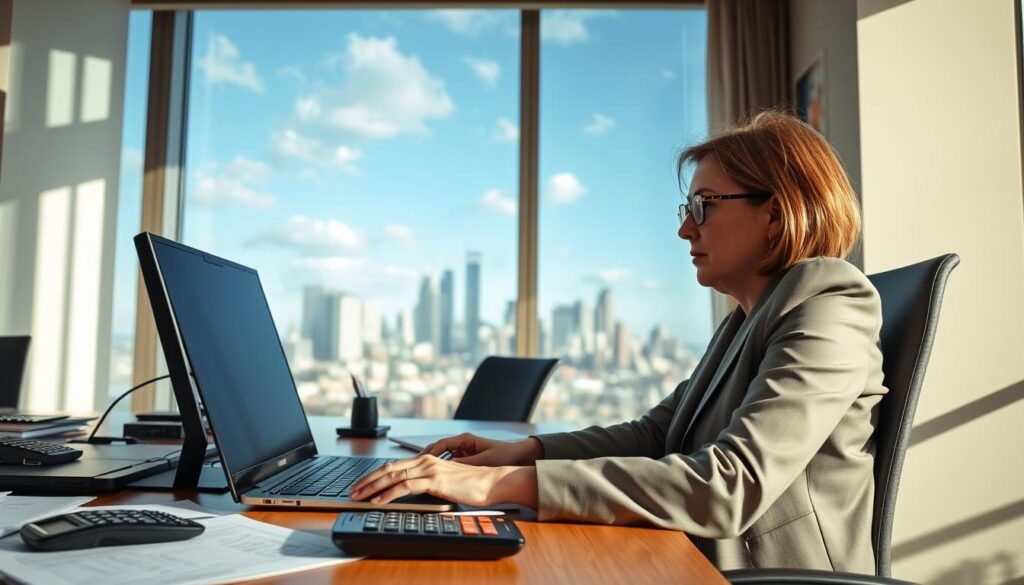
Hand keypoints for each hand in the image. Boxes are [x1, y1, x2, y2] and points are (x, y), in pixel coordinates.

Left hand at [349, 455, 537, 507]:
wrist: (491, 482)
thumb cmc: (472, 484)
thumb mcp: (444, 482)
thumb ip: (427, 483)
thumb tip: (412, 491)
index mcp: (427, 459)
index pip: (393, 466)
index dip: (375, 475)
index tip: (362, 484)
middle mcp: (425, 460)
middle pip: (388, 468)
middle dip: (367, 480)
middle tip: (352, 490)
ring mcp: (429, 468)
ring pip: (392, 476)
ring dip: (372, 487)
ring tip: (358, 496)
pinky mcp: (434, 480)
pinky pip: (405, 486)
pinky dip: (388, 493)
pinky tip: (378, 500)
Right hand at [420, 433, 544, 466]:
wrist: (520, 455)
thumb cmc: (505, 453)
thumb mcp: (485, 460)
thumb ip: (467, 464)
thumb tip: (449, 468)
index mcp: (465, 439)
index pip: (441, 444)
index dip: (429, 453)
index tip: (421, 462)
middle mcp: (462, 443)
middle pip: (437, 449)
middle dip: (424, 458)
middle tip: (413, 468)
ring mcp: (463, 451)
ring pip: (441, 457)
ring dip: (431, 464)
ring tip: (420, 474)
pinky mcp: (466, 459)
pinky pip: (448, 463)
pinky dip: (440, 469)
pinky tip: (434, 478)